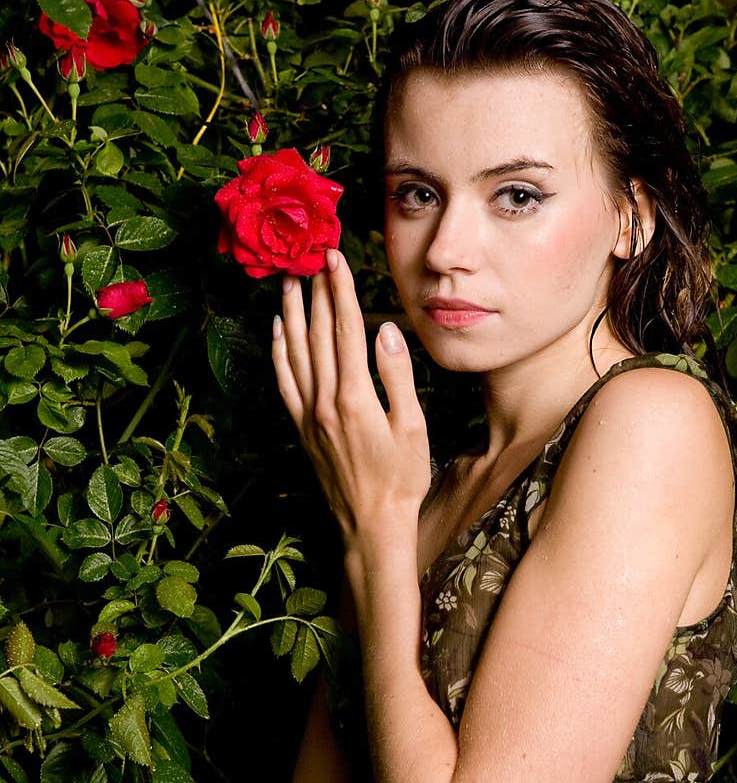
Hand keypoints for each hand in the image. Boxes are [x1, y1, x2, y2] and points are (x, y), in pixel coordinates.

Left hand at [271, 249, 431, 544]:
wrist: (371, 526)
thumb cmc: (402, 480)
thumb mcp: (412, 428)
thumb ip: (397, 376)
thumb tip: (384, 331)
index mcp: (355, 398)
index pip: (347, 330)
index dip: (340, 290)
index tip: (335, 258)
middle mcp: (325, 402)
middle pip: (319, 334)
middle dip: (317, 291)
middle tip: (312, 256)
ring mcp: (309, 415)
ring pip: (295, 352)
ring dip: (292, 312)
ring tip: (289, 281)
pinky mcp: (301, 428)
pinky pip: (283, 381)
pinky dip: (278, 351)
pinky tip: (278, 329)